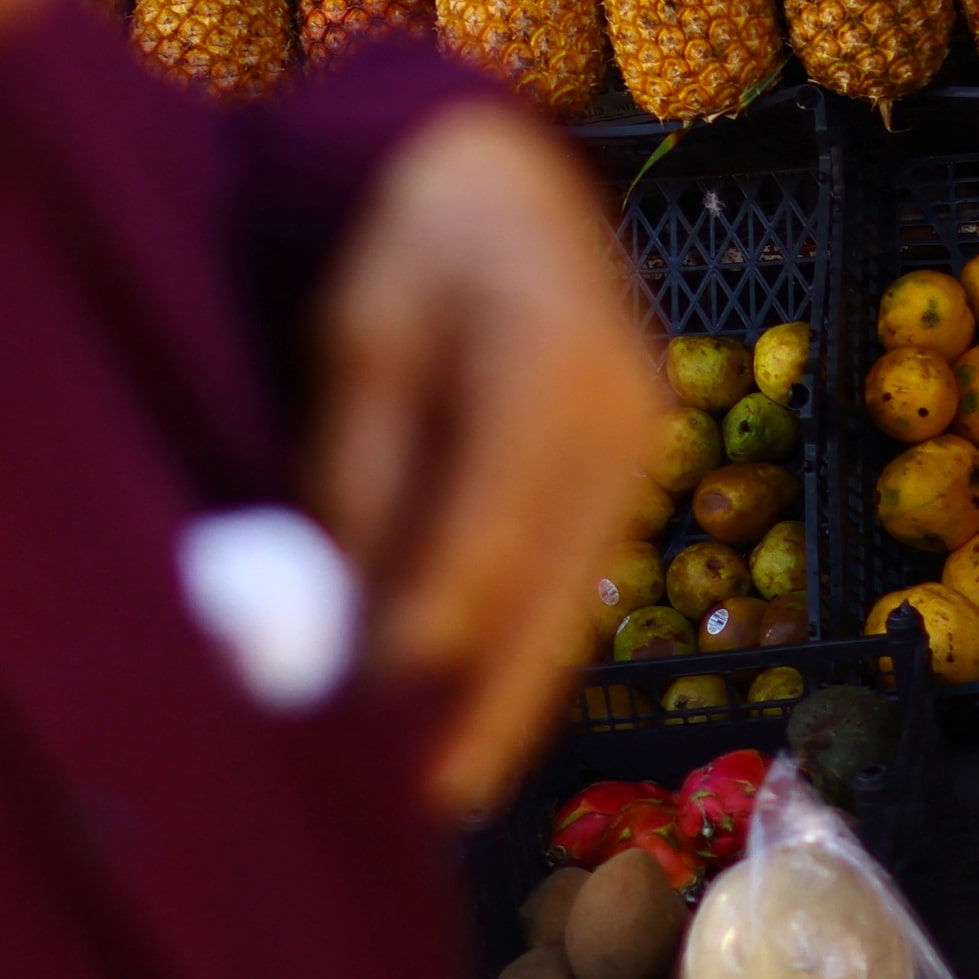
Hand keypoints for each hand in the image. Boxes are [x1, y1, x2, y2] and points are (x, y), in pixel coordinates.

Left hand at [305, 101, 665, 813]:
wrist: (497, 176)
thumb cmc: (405, 243)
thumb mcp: (357, 338)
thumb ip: (356, 465)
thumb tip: (336, 601)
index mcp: (552, 362)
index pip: (487, 528)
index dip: (430, 628)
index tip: (367, 709)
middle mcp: (625, 414)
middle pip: (552, 590)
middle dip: (488, 703)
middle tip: (425, 802)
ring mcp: (642, 446)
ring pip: (572, 600)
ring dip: (510, 692)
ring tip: (445, 786)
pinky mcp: (631, 469)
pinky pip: (573, 578)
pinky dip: (525, 647)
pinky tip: (476, 711)